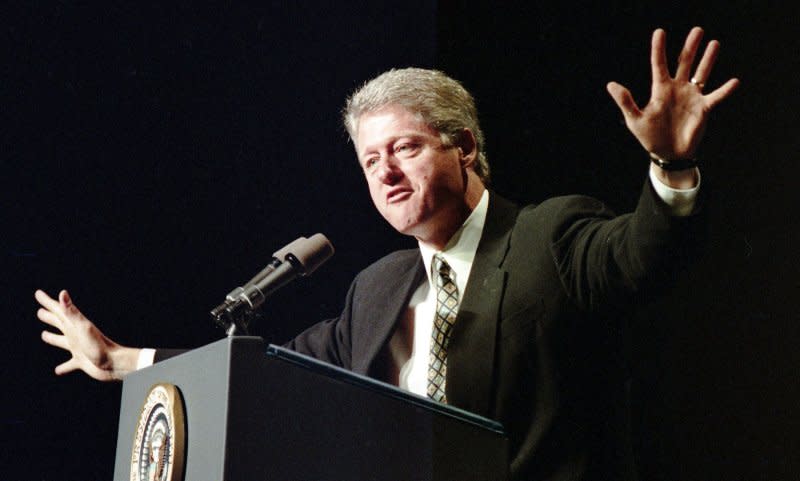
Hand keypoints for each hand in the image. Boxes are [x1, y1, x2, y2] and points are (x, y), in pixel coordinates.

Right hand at [35, 289, 139, 380]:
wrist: (115, 363)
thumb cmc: (99, 345)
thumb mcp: (82, 327)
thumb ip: (71, 312)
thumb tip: (62, 293)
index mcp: (74, 325)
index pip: (57, 310)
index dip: (47, 301)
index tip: (38, 293)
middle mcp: (75, 335)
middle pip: (58, 323)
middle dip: (49, 316)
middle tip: (40, 312)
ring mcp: (78, 348)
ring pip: (61, 341)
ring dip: (52, 338)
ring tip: (44, 335)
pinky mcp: (81, 362)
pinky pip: (69, 365)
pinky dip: (63, 367)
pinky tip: (58, 371)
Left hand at [607, 27, 738, 161]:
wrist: (668, 154)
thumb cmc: (650, 136)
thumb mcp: (635, 119)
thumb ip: (625, 101)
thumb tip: (611, 84)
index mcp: (660, 90)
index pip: (659, 65)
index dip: (659, 49)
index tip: (659, 32)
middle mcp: (677, 89)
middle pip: (684, 63)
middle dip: (690, 47)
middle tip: (697, 30)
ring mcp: (692, 97)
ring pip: (701, 74)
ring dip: (708, 60)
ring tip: (714, 43)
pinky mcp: (704, 108)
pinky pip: (716, 96)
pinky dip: (725, 90)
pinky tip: (734, 81)